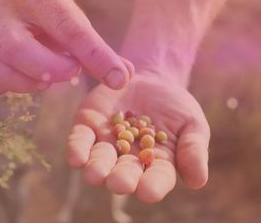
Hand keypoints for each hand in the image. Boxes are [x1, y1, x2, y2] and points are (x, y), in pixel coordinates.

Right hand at [0, 0, 132, 95]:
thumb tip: (122, 76)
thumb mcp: (74, 20)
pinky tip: (3, 87)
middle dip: (46, 70)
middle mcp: (4, 12)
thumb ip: (97, 49)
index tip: (116, 76)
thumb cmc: (49, 16)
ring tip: (42, 81)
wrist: (12, 0)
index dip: (93, 54)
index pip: (67, 26)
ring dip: (20, 83)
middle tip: (68, 75)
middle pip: (14, 48)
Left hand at [66, 72, 209, 202]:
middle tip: (118, 184)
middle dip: (121, 179)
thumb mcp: (192, 123)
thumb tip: (198, 182)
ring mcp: (106, 144)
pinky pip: (79, 140)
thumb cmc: (175, 107)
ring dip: (96, 168)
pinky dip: (77, 149)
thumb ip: (193, 149)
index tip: (149, 193)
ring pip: (99, 160)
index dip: (153, 186)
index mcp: (157, 164)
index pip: (156, 179)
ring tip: (94, 175)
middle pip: (125, 173)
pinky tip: (76, 157)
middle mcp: (128, 160)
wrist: (150, 79)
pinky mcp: (87, 127)